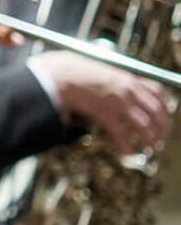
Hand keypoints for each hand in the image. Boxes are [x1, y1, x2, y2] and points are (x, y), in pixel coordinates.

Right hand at [37, 51, 173, 154]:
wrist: (60, 73)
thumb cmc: (75, 71)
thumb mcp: (101, 72)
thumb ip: (114, 82)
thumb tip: (119, 91)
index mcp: (128, 79)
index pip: (157, 92)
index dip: (165, 106)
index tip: (165, 116)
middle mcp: (128, 90)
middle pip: (156, 111)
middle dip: (162, 127)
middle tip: (161, 137)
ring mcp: (118, 103)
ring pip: (144, 125)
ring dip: (150, 139)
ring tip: (151, 148)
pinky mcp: (104, 114)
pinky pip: (120, 134)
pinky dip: (126, 145)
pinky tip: (128, 152)